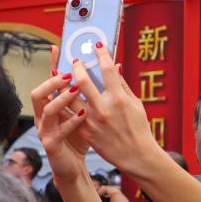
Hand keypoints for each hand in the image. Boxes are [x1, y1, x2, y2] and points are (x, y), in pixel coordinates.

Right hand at [30, 47, 90, 178]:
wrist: (73, 168)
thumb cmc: (81, 139)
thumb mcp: (88, 114)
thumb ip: (97, 92)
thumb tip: (114, 67)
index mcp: (53, 107)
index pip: (49, 82)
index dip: (52, 65)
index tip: (57, 47)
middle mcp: (44, 116)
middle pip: (38, 93)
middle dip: (52, 81)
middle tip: (70, 73)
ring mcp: (45, 130)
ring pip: (46, 110)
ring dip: (61, 98)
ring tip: (76, 90)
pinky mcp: (51, 144)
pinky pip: (58, 131)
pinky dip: (71, 121)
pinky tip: (84, 114)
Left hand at [68, 46, 160, 175]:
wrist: (136, 155)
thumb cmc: (139, 128)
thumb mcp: (136, 104)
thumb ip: (123, 85)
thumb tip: (116, 67)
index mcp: (119, 98)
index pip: (108, 69)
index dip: (102, 54)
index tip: (97, 46)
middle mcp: (104, 108)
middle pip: (83, 80)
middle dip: (77, 67)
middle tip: (75, 60)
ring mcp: (92, 120)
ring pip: (70, 97)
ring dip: (64, 84)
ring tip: (61, 76)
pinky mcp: (85, 132)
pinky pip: (70, 114)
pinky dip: (65, 103)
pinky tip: (61, 96)